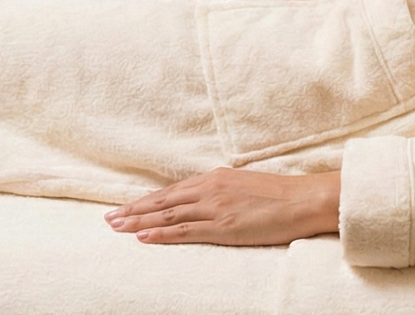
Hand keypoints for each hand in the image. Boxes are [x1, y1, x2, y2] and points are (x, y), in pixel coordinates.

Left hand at [106, 168, 340, 245]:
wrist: (305, 199)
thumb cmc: (282, 195)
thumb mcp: (247, 186)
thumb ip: (225, 191)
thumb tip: (211, 199)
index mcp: (216, 179)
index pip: (173, 191)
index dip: (148, 200)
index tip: (127, 206)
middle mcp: (210, 189)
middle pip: (163, 202)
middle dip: (134, 210)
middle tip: (109, 218)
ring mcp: (214, 207)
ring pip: (167, 215)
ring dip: (138, 222)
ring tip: (116, 227)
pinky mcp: (222, 226)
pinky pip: (184, 231)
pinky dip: (161, 234)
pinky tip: (143, 237)